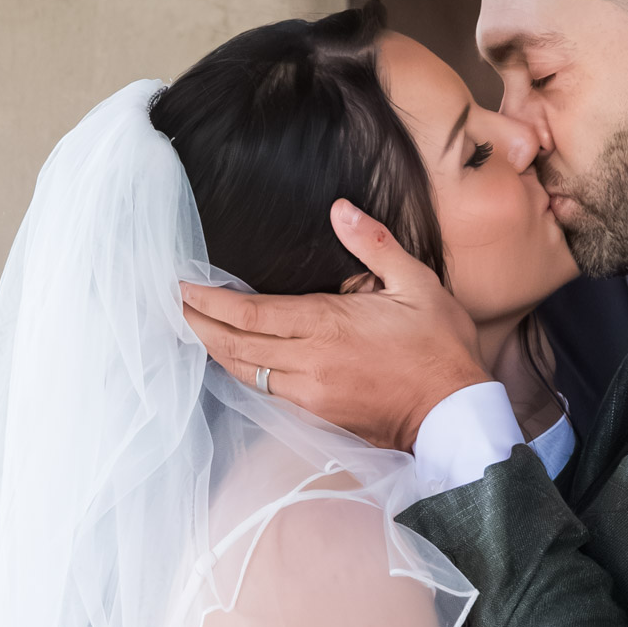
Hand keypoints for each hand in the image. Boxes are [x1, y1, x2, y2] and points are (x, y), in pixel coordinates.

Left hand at [180, 200, 489, 450]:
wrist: (454, 414)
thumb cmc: (440, 347)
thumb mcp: (417, 283)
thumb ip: (374, 244)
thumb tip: (340, 210)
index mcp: (328, 325)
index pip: (249, 312)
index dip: (209, 300)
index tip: (183, 285)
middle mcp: (310, 362)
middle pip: (234, 345)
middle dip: (199, 324)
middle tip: (173, 304)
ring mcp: (310, 394)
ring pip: (244, 372)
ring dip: (215, 350)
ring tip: (194, 328)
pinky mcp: (317, 416)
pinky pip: (265, 392)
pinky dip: (242, 372)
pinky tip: (234, 360)